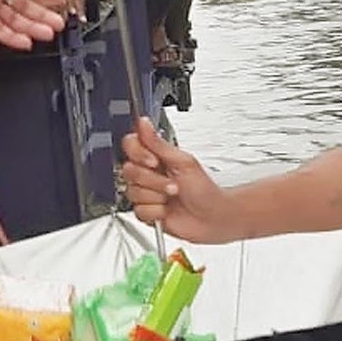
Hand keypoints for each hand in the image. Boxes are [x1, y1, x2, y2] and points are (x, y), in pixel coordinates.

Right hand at [120, 117, 236, 242]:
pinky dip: (155, 211)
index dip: (139, 154)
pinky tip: (166, 209)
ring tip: (172, 196)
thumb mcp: (183, 162)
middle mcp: (148, 173)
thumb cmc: (204, 190)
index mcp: (156, 157)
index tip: (154, 161)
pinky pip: (138, 210)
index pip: (131, 146)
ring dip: (156, 196)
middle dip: (154, 180)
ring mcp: (146, 192)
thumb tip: (144, 123)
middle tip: (172, 184)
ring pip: (133, 191)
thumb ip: (158, 143)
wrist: (212, 218)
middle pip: (129, 170)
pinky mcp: (145, 211)